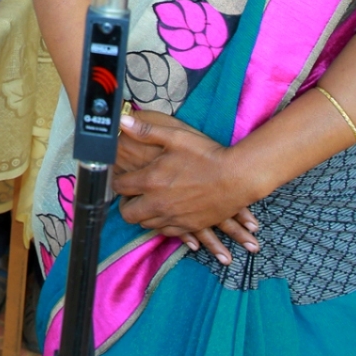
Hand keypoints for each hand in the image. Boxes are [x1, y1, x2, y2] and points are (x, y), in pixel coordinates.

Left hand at [112, 112, 261, 256]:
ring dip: (144, 214)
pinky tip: (167, 213)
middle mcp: (158, 203)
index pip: (119, 187)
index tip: (122, 177)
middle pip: (128, 213)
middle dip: (126, 203)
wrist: (237, 177)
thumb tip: (122, 122)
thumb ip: (146, 131)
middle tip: (133, 194)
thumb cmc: (206, 155)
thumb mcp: (175, 137)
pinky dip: (163, 224)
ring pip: (146, 224)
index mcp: (150, 180)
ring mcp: (173, 217)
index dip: (118, 180)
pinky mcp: (188, 226)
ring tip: (150, 201)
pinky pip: (166, 232)